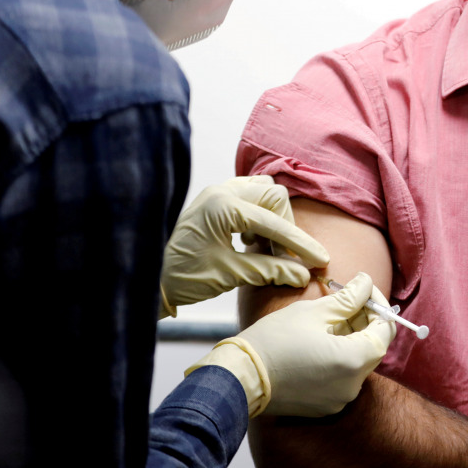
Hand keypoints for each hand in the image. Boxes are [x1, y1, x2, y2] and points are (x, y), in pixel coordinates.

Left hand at [160, 176, 327, 314]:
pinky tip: (252, 240)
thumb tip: (303, 274)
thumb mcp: (230, 274)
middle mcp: (221, 191)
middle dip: (286, 226)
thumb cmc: (184, 276)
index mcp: (224, 207)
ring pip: (263, 191)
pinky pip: (248, 195)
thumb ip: (270, 269)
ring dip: (273, 218)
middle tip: (284, 256)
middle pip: (274, 196)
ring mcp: (216, 192)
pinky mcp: (214, 199)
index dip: (300, 244)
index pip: (275, 222)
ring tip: (266, 247)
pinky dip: (259, 215)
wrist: (148, 276)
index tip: (319, 261)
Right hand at [187, 272, 396, 416]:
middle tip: (345, 300)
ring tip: (328, 319)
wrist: (241, 377)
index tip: (362, 290)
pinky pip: (343, 377)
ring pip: (358, 362)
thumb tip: (367, 282)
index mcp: (353, 360)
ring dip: (351, 338)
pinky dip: (339, 357)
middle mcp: (353, 385)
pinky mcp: (326, 406)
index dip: (378, 305)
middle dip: (364, 321)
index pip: (386, 329)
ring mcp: (340, 399)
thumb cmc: (274, 340)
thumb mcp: (313, 312)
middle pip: (374, 347)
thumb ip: (348, 298)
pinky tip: (319, 342)